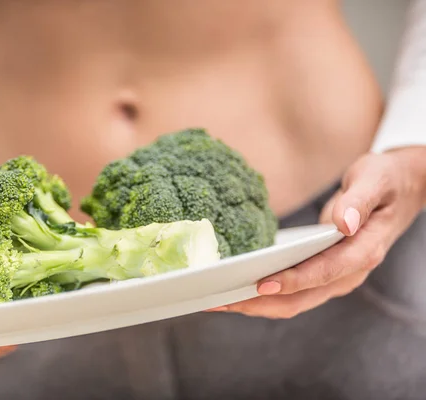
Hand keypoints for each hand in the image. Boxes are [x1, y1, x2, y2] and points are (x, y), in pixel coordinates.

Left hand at [209, 146, 425, 318]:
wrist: (400, 189)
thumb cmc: (386, 181)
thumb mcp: (375, 180)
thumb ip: (359, 201)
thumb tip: (342, 224)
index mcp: (364, 251)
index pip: (325, 273)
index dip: (293, 281)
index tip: (261, 283)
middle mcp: (349, 272)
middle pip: (302, 298)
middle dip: (261, 302)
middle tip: (222, 300)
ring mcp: (335, 276)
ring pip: (294, 302)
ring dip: (257, 304)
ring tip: (219, 300)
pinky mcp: (322, 273)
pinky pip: (292, 292)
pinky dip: (264, 295)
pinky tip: (237, 288)